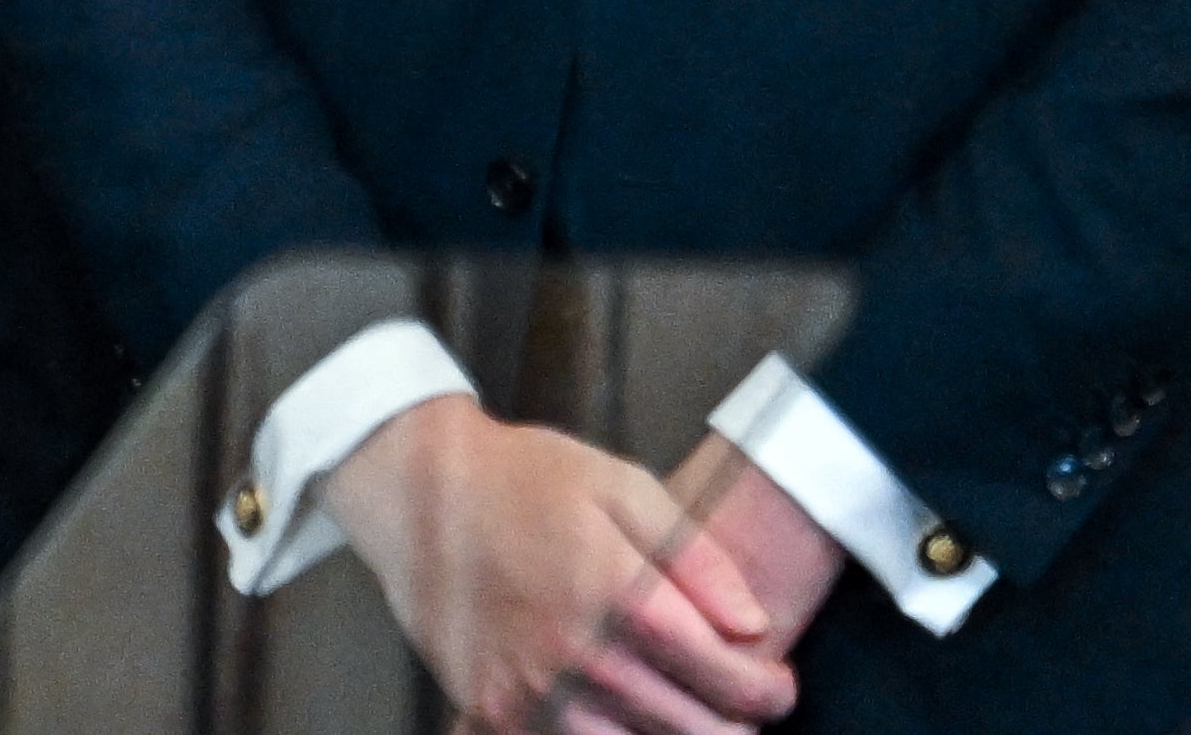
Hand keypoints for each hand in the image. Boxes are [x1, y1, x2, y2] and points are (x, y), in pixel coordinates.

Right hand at [319, 398, 765, 734]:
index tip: (775, 683)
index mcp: (617, 594)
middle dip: (734, 722)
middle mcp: (577, 655)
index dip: (768, 691)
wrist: (415, 490)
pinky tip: (623, 715)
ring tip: (686, 712)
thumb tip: (755, 627)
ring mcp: (532, 694)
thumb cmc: (524, 480)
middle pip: (695, 731)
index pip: (728, 678)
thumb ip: (698, 558)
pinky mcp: (495, 714)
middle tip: (738, 703)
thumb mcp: (622, 486)